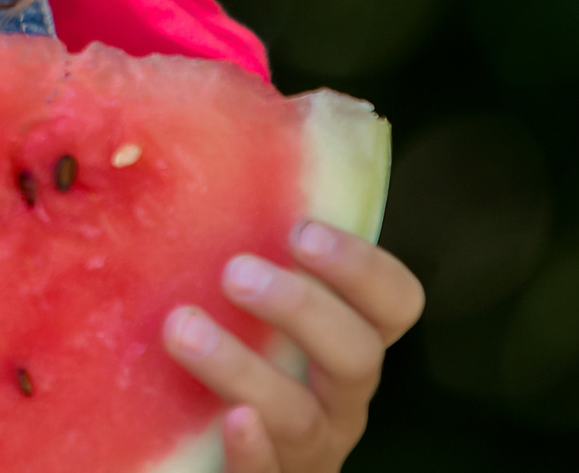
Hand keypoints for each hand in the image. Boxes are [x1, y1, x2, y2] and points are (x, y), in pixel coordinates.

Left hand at [160, 220, 423, 472]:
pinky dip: (255, 452)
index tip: (301, 232)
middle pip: (357, 355)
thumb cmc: (224, 351)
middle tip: (235, 272)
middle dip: (302, 309)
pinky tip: (231, 421)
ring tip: (183, 328)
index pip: (396, 303)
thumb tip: (186, 138)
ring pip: (302, 417)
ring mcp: (309, 450)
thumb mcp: (241, 301)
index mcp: (348, 343)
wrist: (195, 458)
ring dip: (244, 369)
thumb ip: (241, 241)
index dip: (362, 267)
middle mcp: (341, 399)